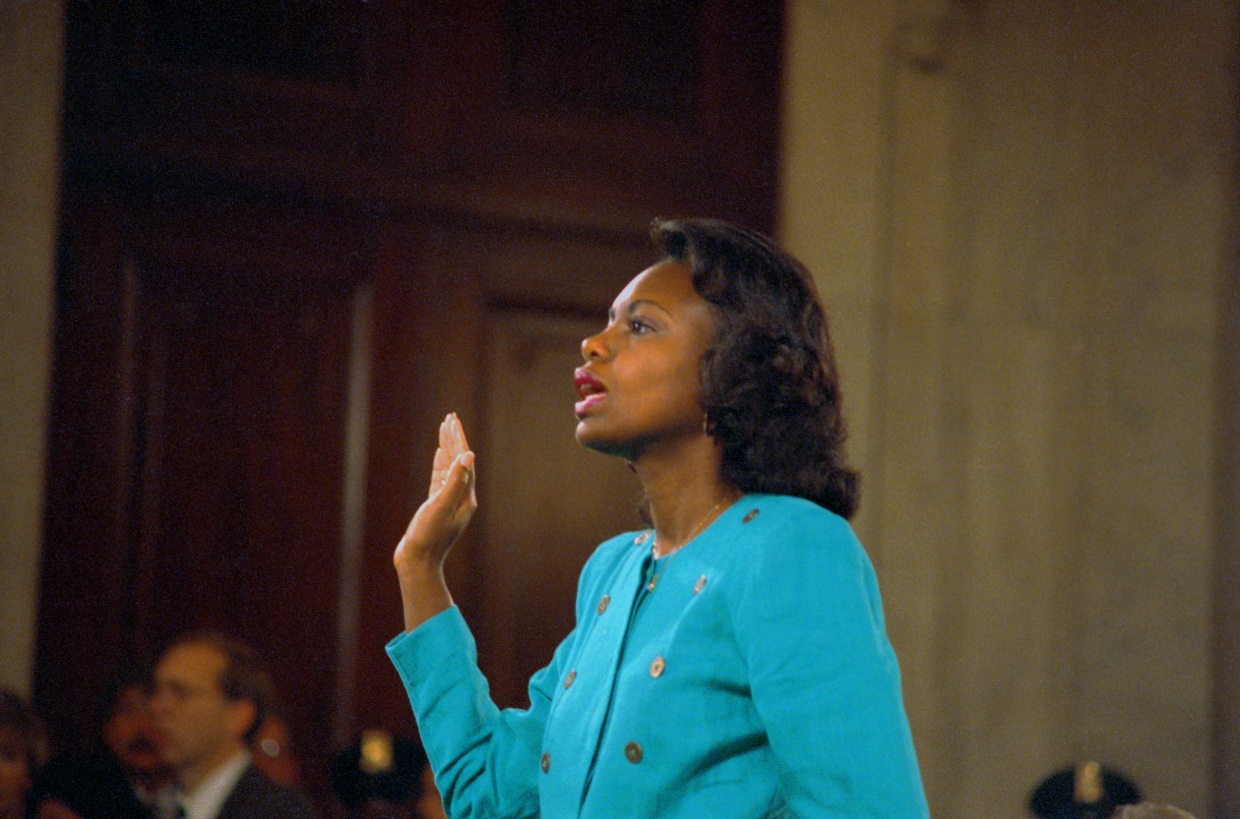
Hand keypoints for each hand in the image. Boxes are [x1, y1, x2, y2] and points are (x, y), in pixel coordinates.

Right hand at [393, 414, 475, 629]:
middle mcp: (461, 497)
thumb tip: (469, 455)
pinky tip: (439, 454)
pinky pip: (441, 478)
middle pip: (459, 461)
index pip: (464, 460)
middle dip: (454, 438)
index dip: (458, 439)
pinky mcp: (437, 506)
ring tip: (444, 429)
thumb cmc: (428, 536)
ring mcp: (449, 501)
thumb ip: (454, 480)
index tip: (453, 420)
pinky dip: (440, 464)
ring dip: (447, 448)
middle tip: (450, 417)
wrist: (417, 562)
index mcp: (466, 496)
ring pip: (449, 467)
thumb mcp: (441, 506)